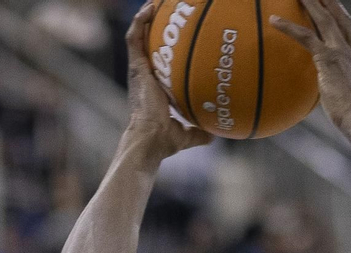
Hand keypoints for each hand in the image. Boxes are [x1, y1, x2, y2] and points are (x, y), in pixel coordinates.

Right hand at [123, 2, 211, 159]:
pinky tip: (150, 7)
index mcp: (153, 88)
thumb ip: (199, 132)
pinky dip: (140, 21)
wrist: (150, 139)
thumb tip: (216, 135)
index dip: (163, 49)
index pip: (157, 63)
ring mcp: (137, 70)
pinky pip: (134, 37)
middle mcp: (144, 76)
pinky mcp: (135, 67)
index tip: (174, 38)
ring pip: (137, 35)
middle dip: (154, 26)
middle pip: (146, 43)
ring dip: (144, 17)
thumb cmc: (165, 141)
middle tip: (166, 11)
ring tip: (155, 1)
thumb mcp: (187, 134)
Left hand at [270, 0, 350, 133]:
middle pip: (342, 19)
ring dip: (312, 3)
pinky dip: (288, 27)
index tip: (342, 18)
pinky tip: (274, 20)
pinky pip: (305, 36)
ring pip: (325, 19)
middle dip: (332, 4)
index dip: (348, 25)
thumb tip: (342, 101)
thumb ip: (349, 93)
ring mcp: (342, 51)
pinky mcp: (328, 57)